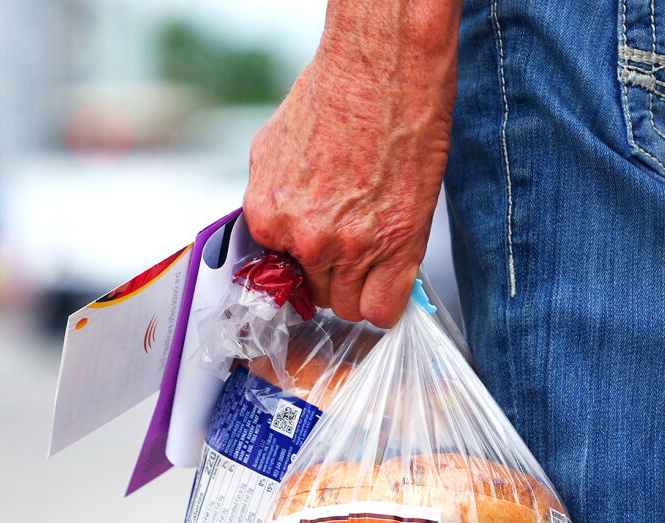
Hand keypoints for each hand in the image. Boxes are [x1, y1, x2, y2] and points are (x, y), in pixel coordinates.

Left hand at [243, 1, 459, 327]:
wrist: (381, 71)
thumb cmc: (335, 95)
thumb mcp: (271, 147)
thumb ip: (268, 197)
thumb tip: (273, 226)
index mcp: (267, 216)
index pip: (280, 274)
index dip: (304, 261)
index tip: (321, 247)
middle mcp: (303, 238)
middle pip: (315, 294)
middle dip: (331, 275)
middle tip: (351, 242)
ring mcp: (350, 247)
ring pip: (348, 307)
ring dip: (360, 288)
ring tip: (373, 252)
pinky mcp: (396, 247)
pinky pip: (383, 310)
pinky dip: (387, 303)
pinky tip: (391, 277)